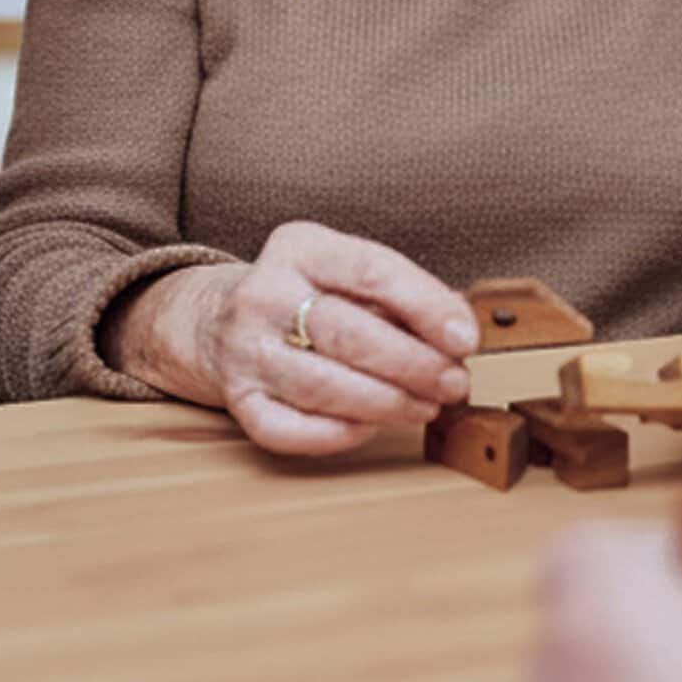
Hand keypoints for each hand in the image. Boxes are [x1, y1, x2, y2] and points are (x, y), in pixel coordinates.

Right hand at [106, 221, 478, 454]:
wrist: (214, 319)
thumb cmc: (306, 295)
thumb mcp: (346, 272)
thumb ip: (402, 298)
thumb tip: (460, 335)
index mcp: (300, 247)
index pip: (372, 270)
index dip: (426, 306)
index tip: (466, 338)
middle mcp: (265, 294)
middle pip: (347, 333)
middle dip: (412, 364)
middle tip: (454, 382)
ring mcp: (244, 350)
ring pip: (321, 385)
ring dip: (385, 403)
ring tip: (426, 407)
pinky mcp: (236, 400)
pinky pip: (288, 429)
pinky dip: (336, 434)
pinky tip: (371, 429)